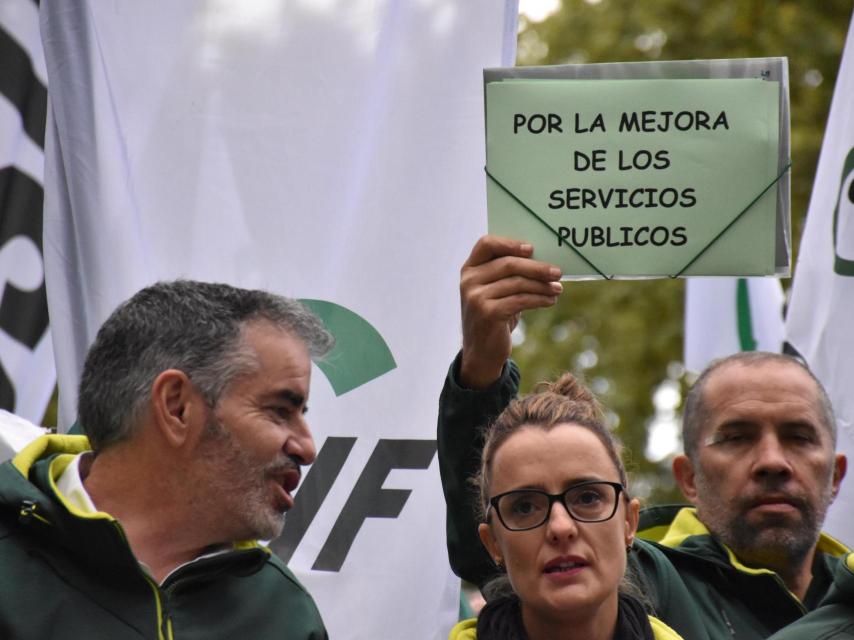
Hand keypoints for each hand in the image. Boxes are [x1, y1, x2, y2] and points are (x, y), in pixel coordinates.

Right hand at [459, 235, 562, 388]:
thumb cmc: (494, 316)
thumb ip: (508, 274)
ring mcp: (476, 297)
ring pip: (518, 283)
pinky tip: (551, 300)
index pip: (486, 244)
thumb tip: (544, 261)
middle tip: (557, 272)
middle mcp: (469, 281)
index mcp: (469, 269)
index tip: (532, 249)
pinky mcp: (488, 313)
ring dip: (542, 286)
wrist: (481, 351)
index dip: (510, 243)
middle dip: (537, 267)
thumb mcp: (495, 291)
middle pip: (509, 264)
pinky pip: (521, 300)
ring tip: (557, 289)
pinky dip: (539, 299)